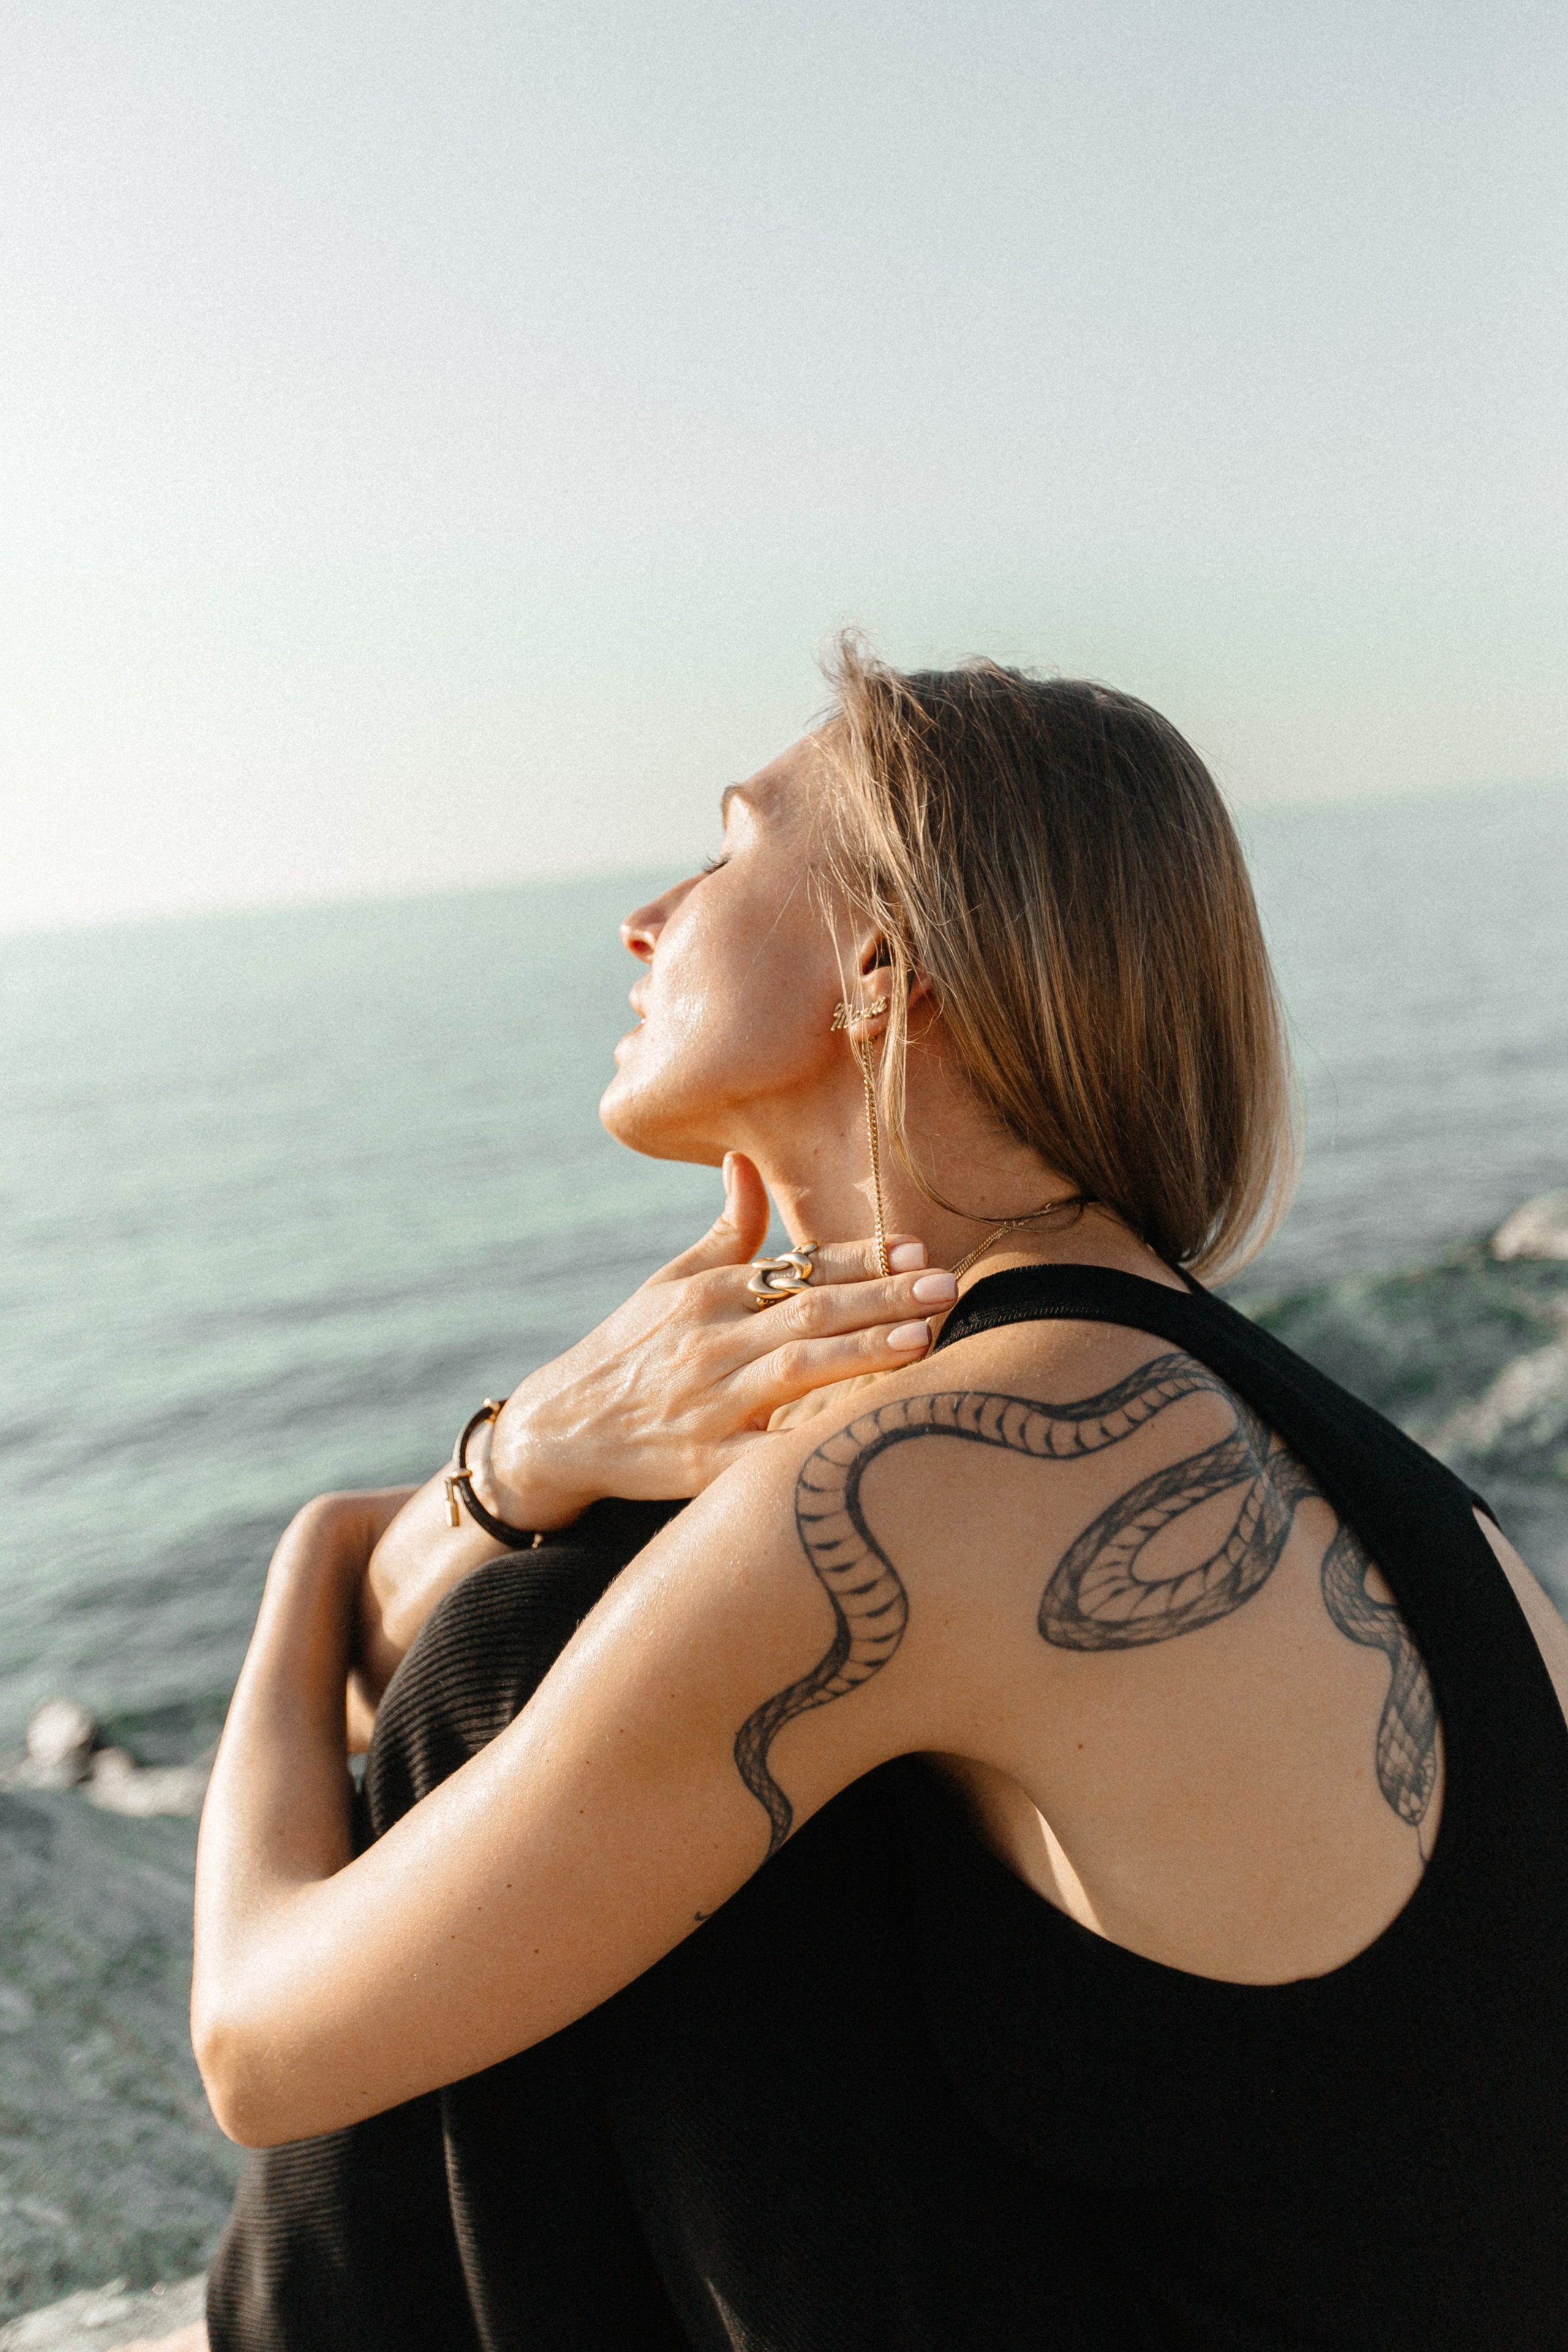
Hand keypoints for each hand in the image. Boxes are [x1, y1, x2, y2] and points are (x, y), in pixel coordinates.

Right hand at [486, 1152, 954, 1526]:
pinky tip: (860, 1441)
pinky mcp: (703, 1464)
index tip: (916, 1248)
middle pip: (809, 1313)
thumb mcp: (669, 1283)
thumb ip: (723, 1229)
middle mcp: (711, 1342)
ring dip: (860, 1354)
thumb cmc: (630, 1351)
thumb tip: (746, 1160)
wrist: (560, 1428)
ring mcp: (709, 1404)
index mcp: (709, 1293)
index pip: (800, 1268)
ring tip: (921, 1341)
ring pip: (795, 1372)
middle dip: (882, 1298)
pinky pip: (764, 1457)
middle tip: (946, 1286)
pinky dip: (809, 1449)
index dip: (861, 1258)